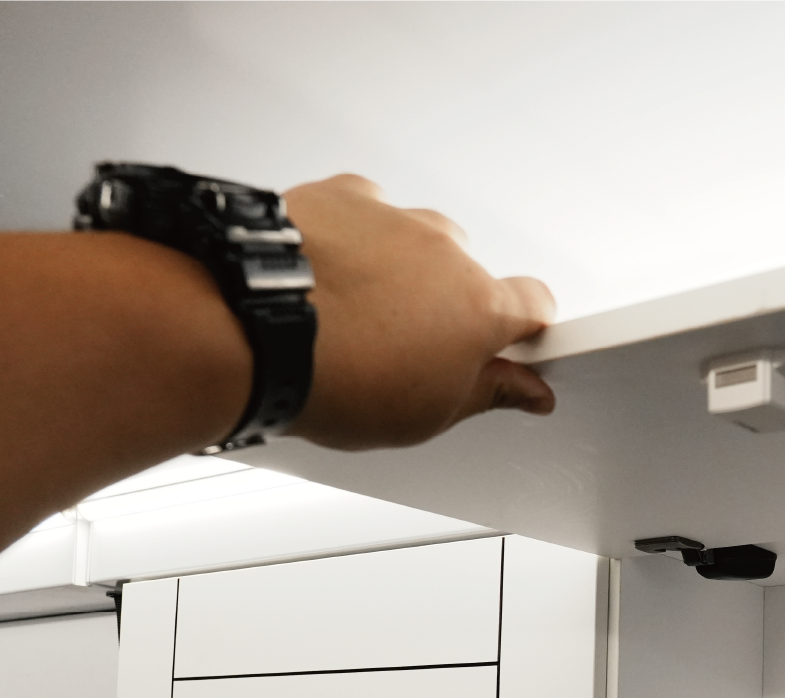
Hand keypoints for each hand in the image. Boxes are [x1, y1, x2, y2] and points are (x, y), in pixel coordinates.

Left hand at [284, 175, 555, 450]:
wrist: (249, 331)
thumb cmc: (333, 377)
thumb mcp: (425, 414)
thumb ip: (487, 392)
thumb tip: (526, 389)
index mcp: (479, 307)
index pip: (535, 304)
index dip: (526, 326)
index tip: (508, 345)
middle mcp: (444, 251)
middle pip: (466, 272)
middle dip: (444, 303)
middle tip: (403, 347)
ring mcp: (392, 218)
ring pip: (414, 240)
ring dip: (398, 269)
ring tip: (354, 314)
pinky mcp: (341, 196)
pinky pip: (363, 211)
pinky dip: (353, 238)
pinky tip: (328, 277)